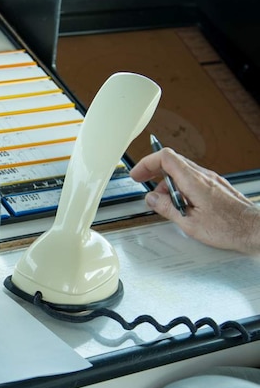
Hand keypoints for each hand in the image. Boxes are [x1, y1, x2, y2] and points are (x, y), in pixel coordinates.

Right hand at [129, 147, 259, 253]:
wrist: (254, 229)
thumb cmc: (229, 228)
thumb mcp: (190, 223)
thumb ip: (167, 208)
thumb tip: (153, 199)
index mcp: (194, 181)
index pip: (166, 158)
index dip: (147, 163)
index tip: (138, 174)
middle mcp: (203, 176)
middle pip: (172, 161)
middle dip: (153, 170)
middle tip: (142, 180)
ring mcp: (211, 180)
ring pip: (182, 170)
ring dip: (167, 181)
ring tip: (163, 200)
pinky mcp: (216, 186)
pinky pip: (192, 178)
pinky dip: (180, 185)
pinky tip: (180, 201)